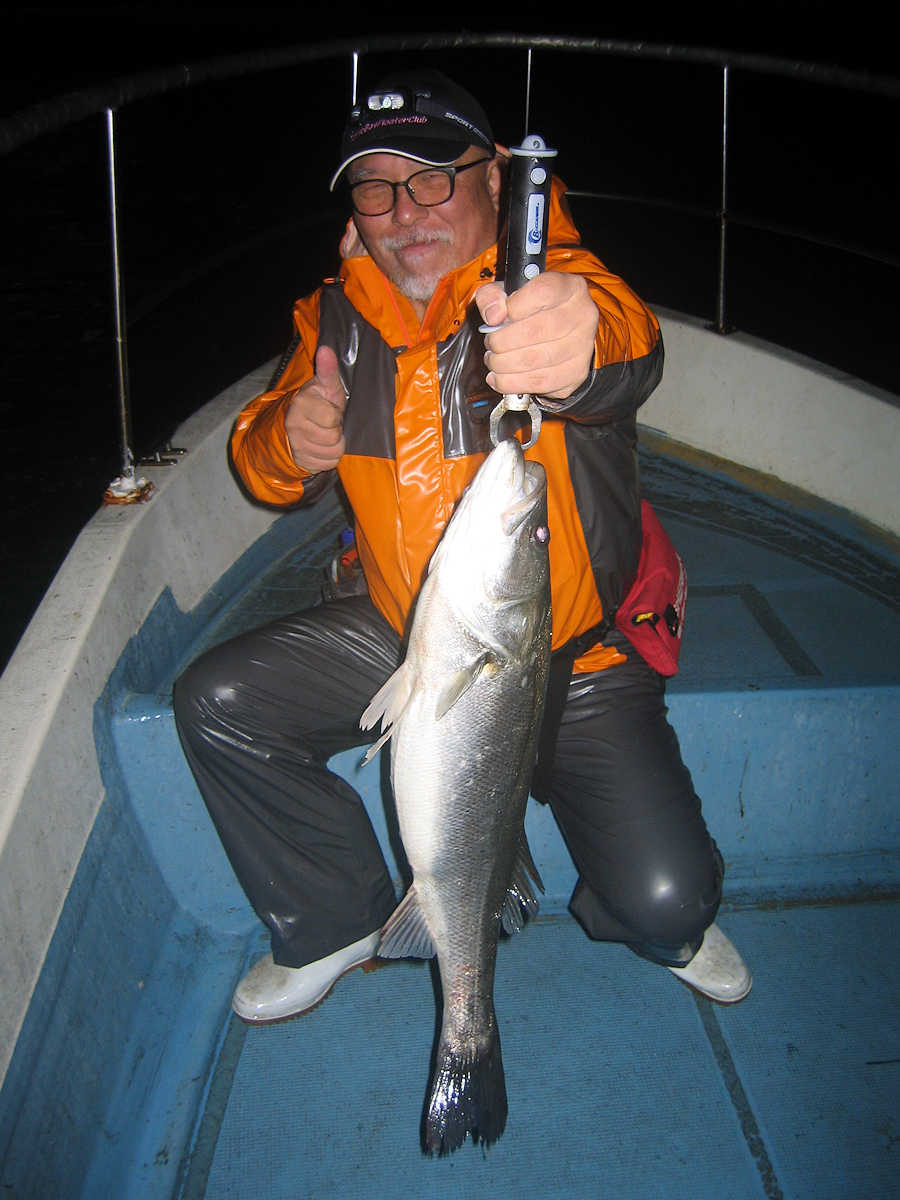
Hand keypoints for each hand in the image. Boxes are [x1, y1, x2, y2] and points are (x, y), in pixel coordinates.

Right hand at [284, 345, 346, 471]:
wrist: (293, 425)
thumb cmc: (316, 402)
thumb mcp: (324, 385)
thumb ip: (327, 370)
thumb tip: (326, 349)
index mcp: (301, 404)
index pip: (332, 418)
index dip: (336, 414)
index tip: (329, 409)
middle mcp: (294, 425)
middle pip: (333, 437)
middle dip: (336, 430)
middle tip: (328, 423)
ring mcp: (296, 446)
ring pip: (333, 452)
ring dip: (335, 444)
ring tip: (326, 433)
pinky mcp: (302, 461)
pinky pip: (329, 463)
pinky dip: (330, 457)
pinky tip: (323, 446)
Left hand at [475, 272, 598, 400]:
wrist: (561, 335)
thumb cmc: (534, 311)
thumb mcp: (509, 293)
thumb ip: (493, 295)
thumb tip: (493, 316)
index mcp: (570, 288)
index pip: (543, 292)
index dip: (513, 306)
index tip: (498, 317)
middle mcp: (583, 315)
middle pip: (535, 330)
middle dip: (501, 341)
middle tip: (491, 343)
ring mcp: (582, 347)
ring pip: (534, 359)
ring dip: (503, 364)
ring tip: (494, 360)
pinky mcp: (576, 373)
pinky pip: (539, 382)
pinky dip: (511, 383)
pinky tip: (499, 377)